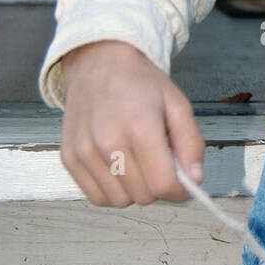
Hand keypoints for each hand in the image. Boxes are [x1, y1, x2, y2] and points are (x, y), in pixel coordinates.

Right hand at [60, 40, 204, 205]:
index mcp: (140, 127)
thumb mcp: (177, 104)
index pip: (163, 184)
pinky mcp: (69, 158)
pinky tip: (118, 167)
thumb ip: (191, 143)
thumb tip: (195, 179)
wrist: (99, 63)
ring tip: (136, 161)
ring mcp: (84, 152)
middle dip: (157, 186)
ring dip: (134, 190)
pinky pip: (96, 197)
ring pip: (119, 201)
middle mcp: (107, 143)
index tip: (183, 181)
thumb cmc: (141, 84)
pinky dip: (112, 190)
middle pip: (143, 196)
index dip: (180, 189)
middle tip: (157, 161)